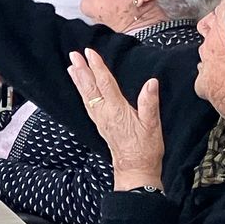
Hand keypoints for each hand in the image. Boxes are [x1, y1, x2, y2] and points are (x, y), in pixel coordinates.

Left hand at [65, 48, 164, 190]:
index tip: (90, 53)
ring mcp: (100, 119)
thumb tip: (151, 82)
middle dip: (82, 70)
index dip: (97, 67)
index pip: (105, 84)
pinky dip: (82, 92)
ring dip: (79, 80)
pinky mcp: (100, 124)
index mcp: (117, 110)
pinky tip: (81, 88)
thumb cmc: (146, 149)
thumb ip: (150, 103)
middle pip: (91, 88)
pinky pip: (88, 104)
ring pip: (86, 96)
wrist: (135, 170)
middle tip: (73, 55)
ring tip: (72, 67)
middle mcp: (104, 113)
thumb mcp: (152, 125)